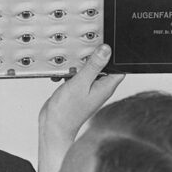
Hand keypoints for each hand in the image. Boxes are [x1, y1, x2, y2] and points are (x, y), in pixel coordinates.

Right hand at [38, 44, 124, 171]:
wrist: (53, 126)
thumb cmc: (67, 111)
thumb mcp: (80, 83)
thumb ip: (93, 66)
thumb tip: (106, 50)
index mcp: (106, 86)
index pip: (117, 65)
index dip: (113, 54)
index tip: (103, 45)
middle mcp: (100, 87)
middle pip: (102, 65)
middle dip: (92, 57)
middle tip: (83, 55)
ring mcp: (89, 89)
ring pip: (88, 69)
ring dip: (79, 65)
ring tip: (71, 67)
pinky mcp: (78, 90)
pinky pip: (78, 76)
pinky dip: (71, 73)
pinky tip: (64, 75)